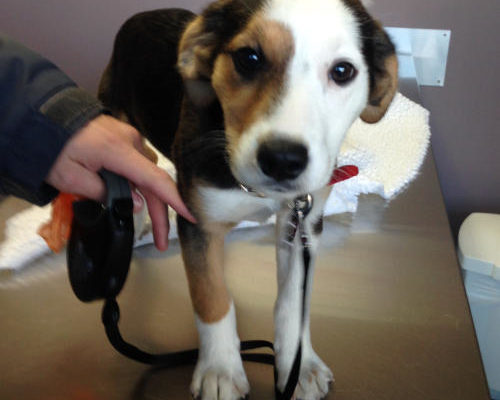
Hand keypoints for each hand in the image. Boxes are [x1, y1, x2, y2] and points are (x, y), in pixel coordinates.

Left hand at [46, 114, 195, 249]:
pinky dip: (137, 180)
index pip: (155, 179)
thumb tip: (136, 203)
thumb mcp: (69, 178)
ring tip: (143, 218)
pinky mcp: (122, 136)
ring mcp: (127, 136)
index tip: (192, 215)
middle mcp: (130, 141)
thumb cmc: (51, 148)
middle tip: (159, 240)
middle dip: (159, 211)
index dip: (175, 200)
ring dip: (147, 195)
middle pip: (153, 180)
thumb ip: (104, 193)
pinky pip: (136, 162)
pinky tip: (130, 193)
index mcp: (118, 151)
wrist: (41, 116)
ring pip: (146, 172)